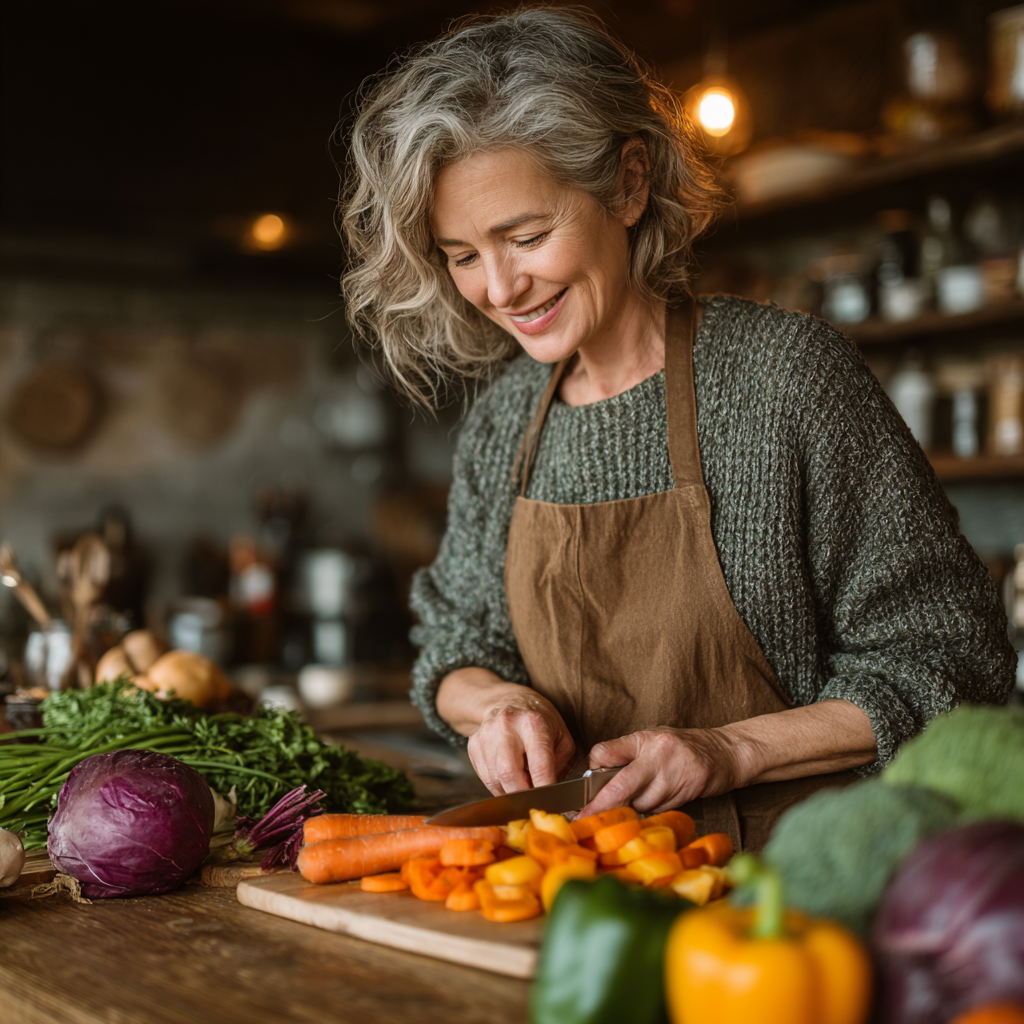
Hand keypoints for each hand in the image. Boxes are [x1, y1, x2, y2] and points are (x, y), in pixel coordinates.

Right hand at [467, 688, 575, 794]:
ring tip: (522, 785)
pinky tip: (509, 778)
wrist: (510, 700)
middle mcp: (506, 727)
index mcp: (533, 723)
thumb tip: (550, 793)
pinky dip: (498, 785)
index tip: (551, 803)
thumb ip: (559, 764)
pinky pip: (484, 777)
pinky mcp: (474, 744)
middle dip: (523, 796)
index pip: (539, 765)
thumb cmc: (540, 720)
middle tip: (534, 799)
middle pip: (510, 775)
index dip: (545, 789)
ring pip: (495, 780)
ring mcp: (486, 734)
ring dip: (510, 792)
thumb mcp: (561, 736)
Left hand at [580, 727, 742, 815]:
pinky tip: (656, 801)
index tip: (582, 789)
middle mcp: (658, 755)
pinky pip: (659, 809)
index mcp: (644, 739)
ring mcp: (674, 774)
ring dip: (632, 808)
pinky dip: (651, 810)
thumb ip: (626, 754)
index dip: (593, 770)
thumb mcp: (651, 738)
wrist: (724, 752)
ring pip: (641, 803)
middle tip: (584, 818)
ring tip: (636, 802)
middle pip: (621, 785)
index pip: (607, 753)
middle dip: (601, 805)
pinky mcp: (687, 791)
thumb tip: (597, 773)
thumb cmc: (682, 745)